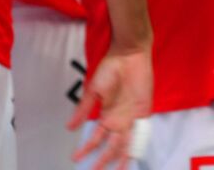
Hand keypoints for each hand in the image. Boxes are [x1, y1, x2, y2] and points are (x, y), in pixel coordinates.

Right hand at [69, 47, 153, 169]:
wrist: (129, 54)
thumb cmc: (110, 68)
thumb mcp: (93, 91)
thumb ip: (83, 110)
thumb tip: (69, 127)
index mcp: (107, 115)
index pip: (96, 138)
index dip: (86, 149)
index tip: (75, 159)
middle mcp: (120, 119)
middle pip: (112, 146)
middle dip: (103, 161)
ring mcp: (132, 117)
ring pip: (127, 143)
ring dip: (122, 158)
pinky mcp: (144, 111)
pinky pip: (141, 132)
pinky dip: (137, 144)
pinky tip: (132, 156)